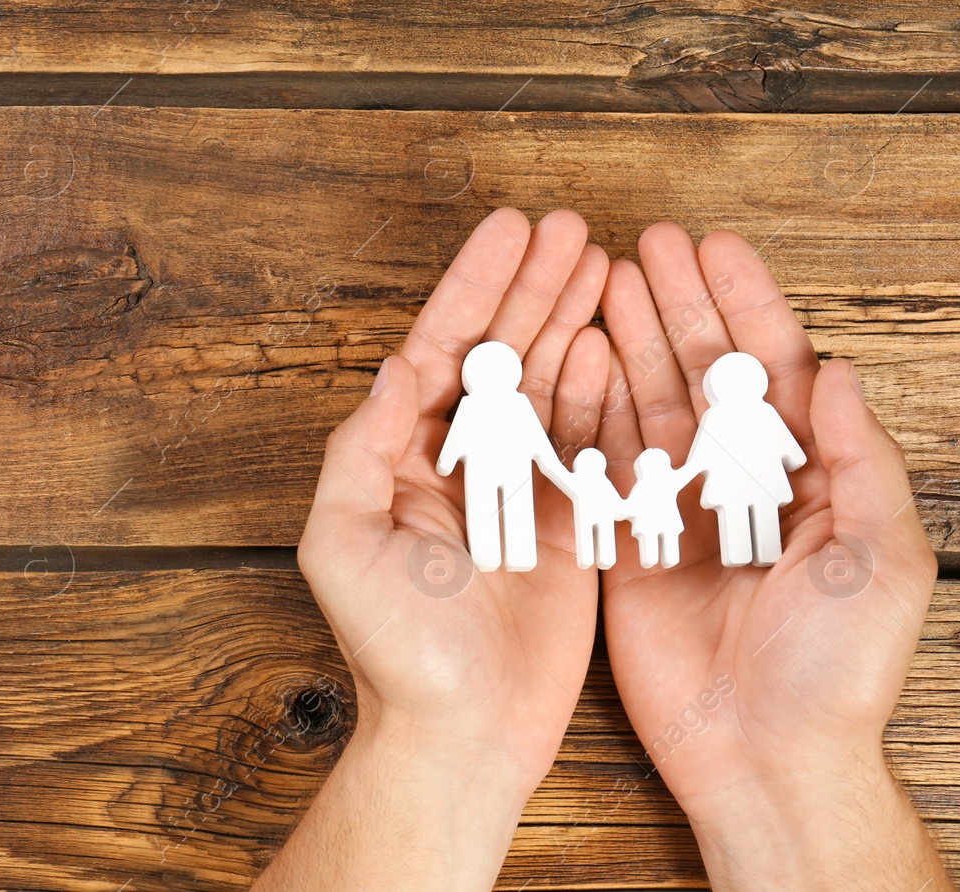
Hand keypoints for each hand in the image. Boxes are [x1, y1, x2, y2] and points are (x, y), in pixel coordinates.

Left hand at [255, 208, 610, 889]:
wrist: (461, 731)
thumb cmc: (392, 646)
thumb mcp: (345, 543)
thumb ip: (360, 451)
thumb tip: (391, 369)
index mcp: (400, 456)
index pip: (440, 349)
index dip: (475, 287)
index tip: (510, 230)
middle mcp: (458, 460)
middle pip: (499, 351)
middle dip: (531, 286)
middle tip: (568, 227)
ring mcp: (515, 485)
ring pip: (546, 382)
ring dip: (570, 320)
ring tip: (599, 261)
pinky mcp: (565, 520)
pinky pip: (586, 438)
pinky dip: (600, 388)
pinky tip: (614, 340)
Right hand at [597, 223, 949, 889]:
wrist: (763, 754)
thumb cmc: (838, 666)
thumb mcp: (882, 555)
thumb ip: (863, 459)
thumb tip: (840, 370)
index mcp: (807, 475)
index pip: (773, 368)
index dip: (744, 302)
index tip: (712, 245)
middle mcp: (739, 480)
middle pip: (702, 370)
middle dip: (675, 303)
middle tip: (643, 242)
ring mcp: (678, 508)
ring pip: (647, 402)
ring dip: (628, 337)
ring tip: (602, 278)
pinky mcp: (625, 542)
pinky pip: (601, 461)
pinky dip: (587, 407)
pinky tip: (575, 357)